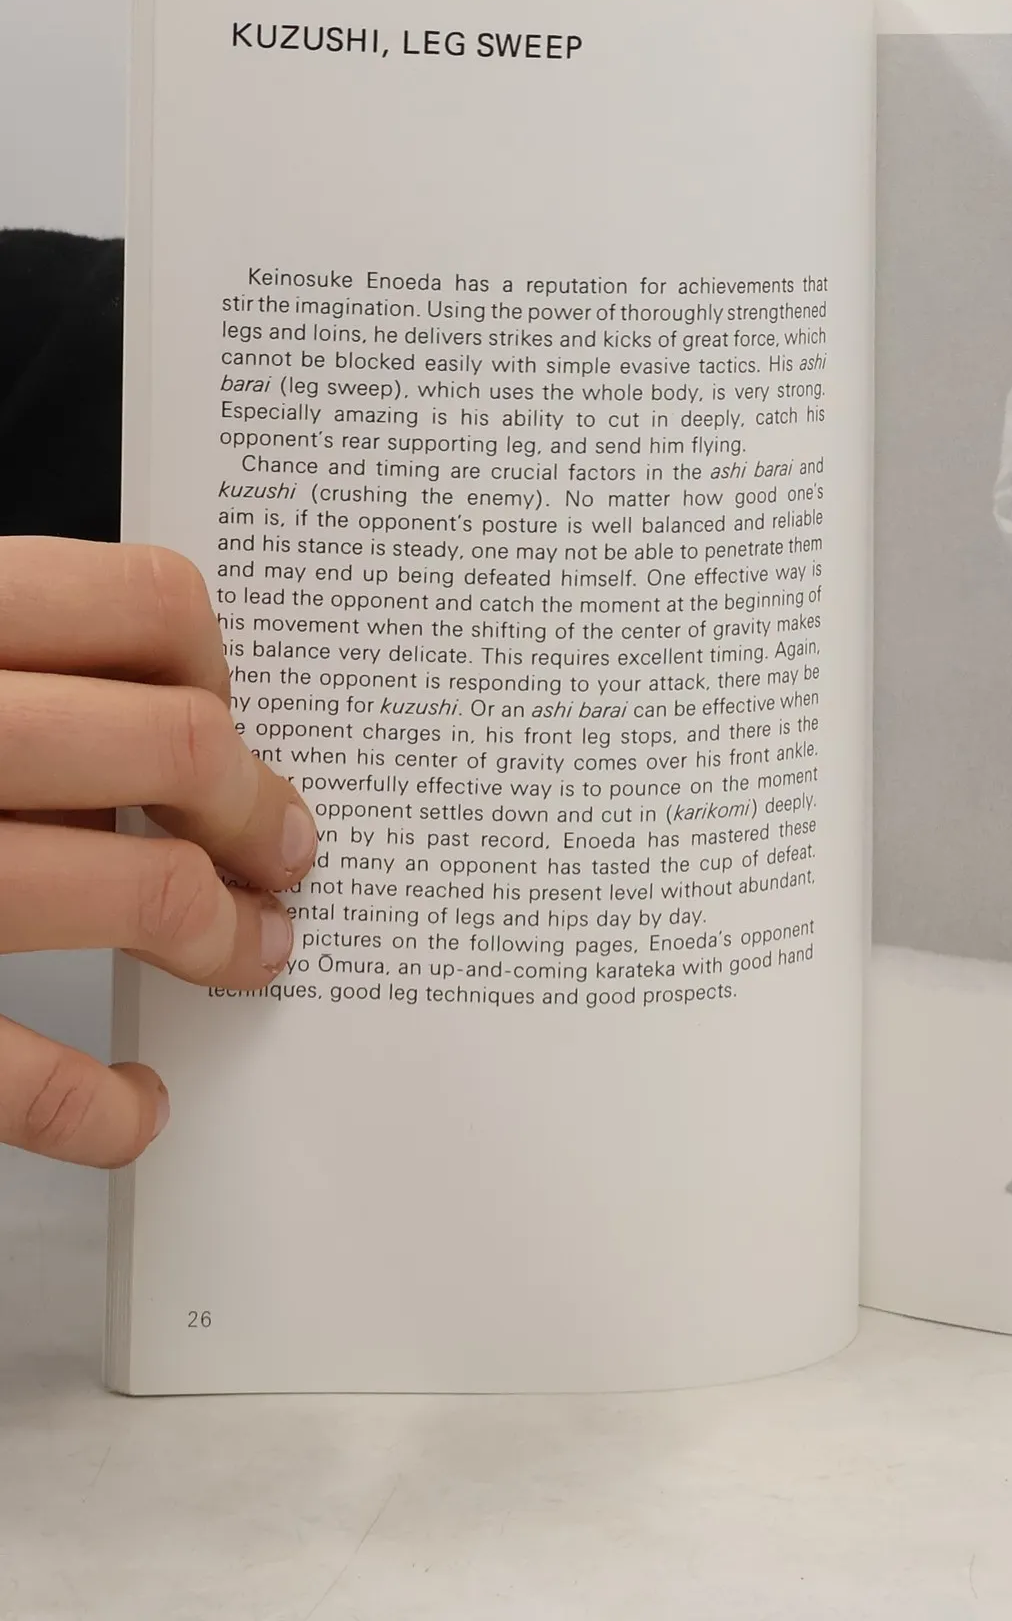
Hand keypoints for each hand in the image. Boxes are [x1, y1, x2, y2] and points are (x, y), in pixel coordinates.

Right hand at [0, 538, 317, 1165]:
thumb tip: (162, 698)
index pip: (146, 603)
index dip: (218, 664)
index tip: (230, 714)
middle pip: (174, 747)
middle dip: (256, 809)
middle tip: (282, 849)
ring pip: (134, 894)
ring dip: (222, 937)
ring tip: (248, 952)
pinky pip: (9, 1069)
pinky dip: (92, 1105)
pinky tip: (129, 1110)